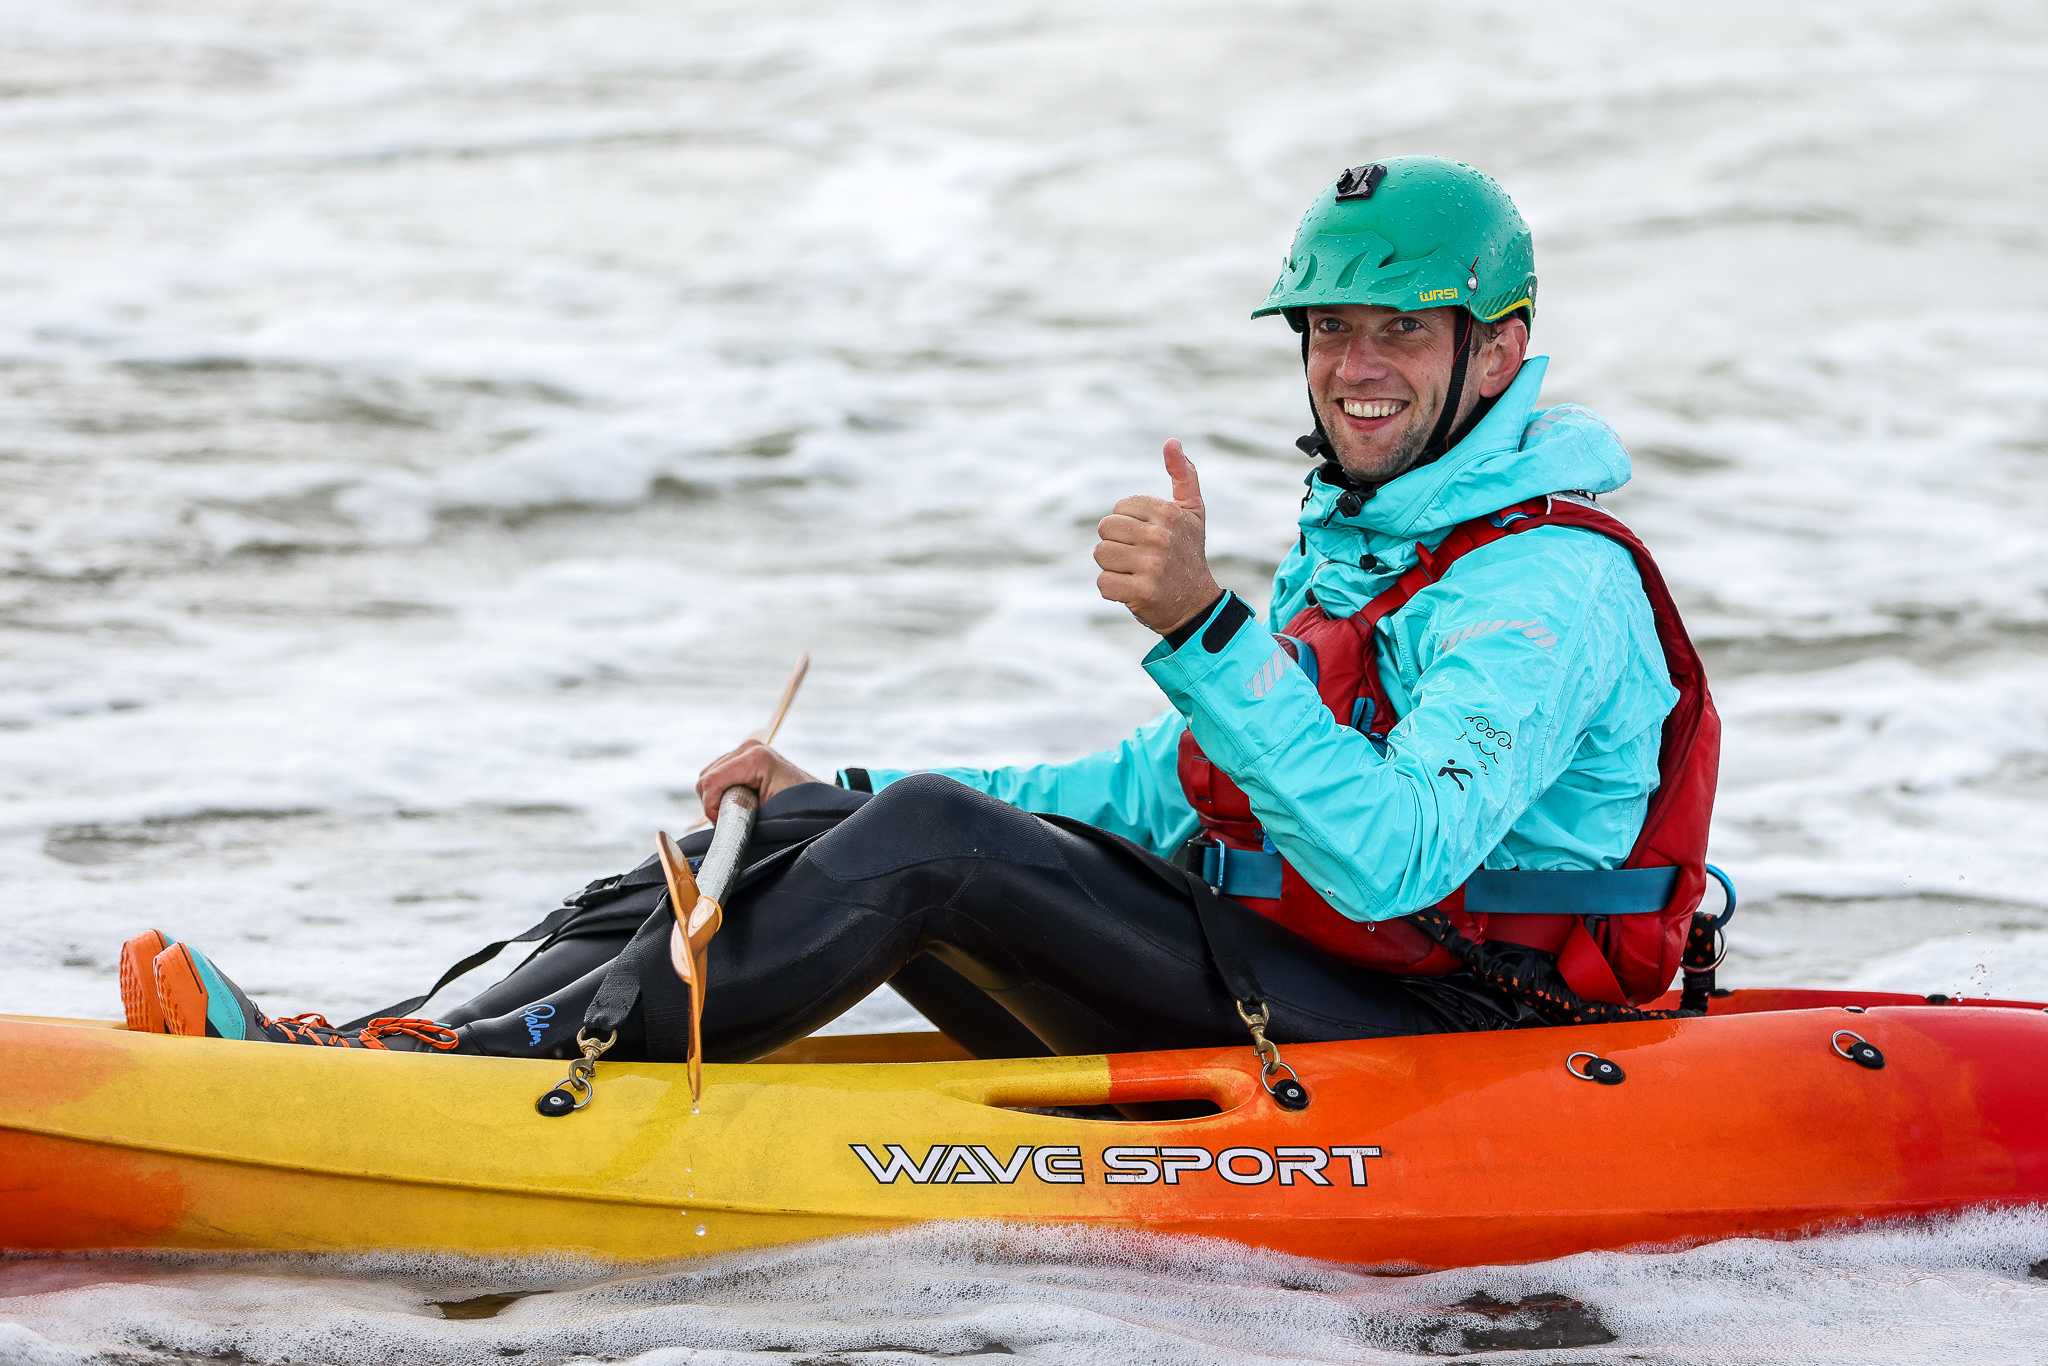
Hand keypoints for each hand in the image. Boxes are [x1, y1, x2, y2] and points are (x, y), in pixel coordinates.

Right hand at [695, 739, 820, 819]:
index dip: (711, 808)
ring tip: (741, 811)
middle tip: (734, 820)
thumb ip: (738, 815)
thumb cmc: (801, 810)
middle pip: (706, 779)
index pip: (711, 781)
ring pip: (709, 777)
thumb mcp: (769, 815)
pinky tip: (741, 801)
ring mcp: (747, 748)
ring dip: (718, 799)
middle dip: (714, 804)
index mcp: (755, 757)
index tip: (725, 824)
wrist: (821, 801)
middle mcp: (749, 747)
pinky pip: (719, 775)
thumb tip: (716, 823)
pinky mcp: (746, 755)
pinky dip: (722, 792)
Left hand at [1094, 439, 1222, 634]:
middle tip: (1141, 557)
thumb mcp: (1193, 511)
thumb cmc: (1188, 552)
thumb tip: (1171, 442)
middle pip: (1105, 529)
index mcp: (1169, 513)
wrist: (1196, 604)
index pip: (1118, 508)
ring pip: (1101, 555)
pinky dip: (1113, 589)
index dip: (1128, 524)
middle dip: (1117, 544)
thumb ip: (1184, 475)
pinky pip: (1103, 583)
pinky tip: (1133, 590)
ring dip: (1113, 566)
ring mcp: (1151, 566)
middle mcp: (1160, 537)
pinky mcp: (1140, 593)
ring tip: (1136, 572)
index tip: (1149, 537)